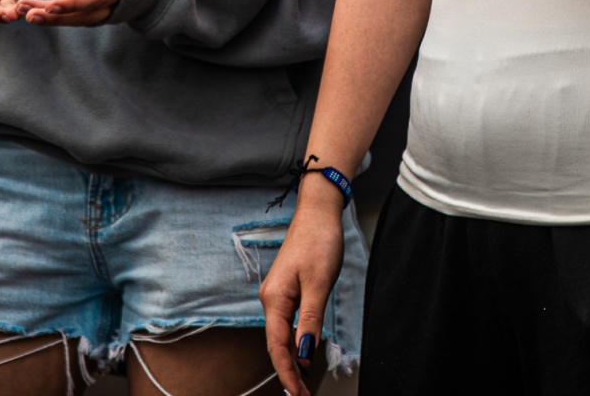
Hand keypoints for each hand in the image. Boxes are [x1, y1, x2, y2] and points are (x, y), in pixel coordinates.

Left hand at [17, 0, 130, 26]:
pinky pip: (67, 14)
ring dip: (45, 16)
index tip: (51, 6)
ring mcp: (97, 13)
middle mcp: (107, 8)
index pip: (93, 0)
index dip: (73, 4)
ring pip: (70, 18)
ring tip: (20, 10)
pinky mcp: (87, 12)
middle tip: (28, 15)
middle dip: (53, 18)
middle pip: (79, 16)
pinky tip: (26, 7)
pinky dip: (47, 12)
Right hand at [260, 186, 347, 395]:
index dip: (286, 372)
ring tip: (304, 382)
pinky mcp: (288, 290)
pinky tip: (304, 353)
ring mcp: (278, 295)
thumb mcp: (319, 283)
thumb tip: (304, 353)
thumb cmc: (318, 241)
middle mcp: (271, 299)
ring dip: (293, 359)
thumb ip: (310, 320)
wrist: (318, 212)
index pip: (277, 346)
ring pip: (282, 335)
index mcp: (274, 300)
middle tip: (304, 394)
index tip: (297, 393)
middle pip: (277, 344)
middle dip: (289, 371)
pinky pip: (288, 322)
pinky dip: (296, 341)